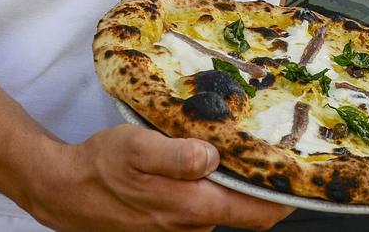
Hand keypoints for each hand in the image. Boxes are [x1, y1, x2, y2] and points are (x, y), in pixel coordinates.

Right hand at [24, 124, 293, 230]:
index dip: (286, 197)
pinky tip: (210, 158)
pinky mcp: (168, 221)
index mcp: (192, 206)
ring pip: (224, 205)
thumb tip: (211, 157)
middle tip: (281, 148)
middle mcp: (192, 223)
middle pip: (246, 209)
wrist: (64, 191)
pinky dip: (214, 185)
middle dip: (265, 184)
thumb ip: (174, 155)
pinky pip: (203, 204)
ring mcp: (181, 226)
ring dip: (237, 182)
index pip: (258, 213)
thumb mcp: (135, 148)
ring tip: (248, 145)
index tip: (305, 172)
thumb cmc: (100, 166)